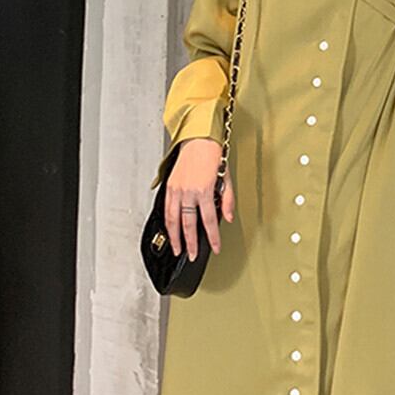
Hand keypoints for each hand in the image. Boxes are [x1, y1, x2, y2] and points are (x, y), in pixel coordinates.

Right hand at [165, 137, 234, 259]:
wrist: (198, 139)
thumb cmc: (213, 155)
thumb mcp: (227, 178)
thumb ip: (227, 201)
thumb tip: (228, 218)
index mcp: (205, 190)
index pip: (210, 221)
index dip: (213, 237)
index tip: (215, 248)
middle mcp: (189, 192)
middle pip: (188, 224)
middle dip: (190, 243)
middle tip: (191, 255)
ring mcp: (177, 190)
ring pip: (173, 219)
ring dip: (175, 237)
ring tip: (177, 249)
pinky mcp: (170, 186)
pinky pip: (167, 208)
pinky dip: (168, 222)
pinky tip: (170, 230)